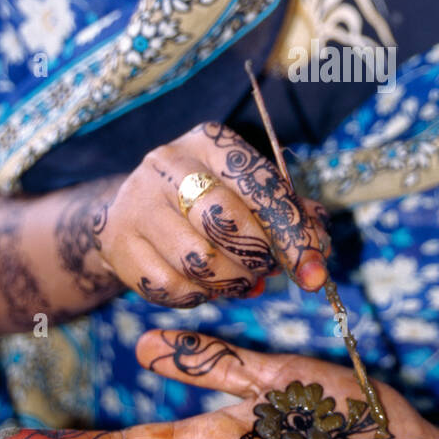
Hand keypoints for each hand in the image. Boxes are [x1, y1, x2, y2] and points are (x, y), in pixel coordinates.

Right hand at [94, 121, 330, 307]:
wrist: (131, 214)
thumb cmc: (206, 203)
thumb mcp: (246, 194)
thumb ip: (288, 215)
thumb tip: (320, 247)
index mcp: (210, 142)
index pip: (259, 186)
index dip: (292, 234)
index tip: (315, 272)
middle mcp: (169, 163)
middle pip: (224, 220)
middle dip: (257, 258)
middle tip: (267, 272)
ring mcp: (138, 202)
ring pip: (198, 260)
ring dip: (231, 282)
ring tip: (240, 280)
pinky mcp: (118, 243)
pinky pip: (171, 287)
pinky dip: (199, 297)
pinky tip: (206, 287)